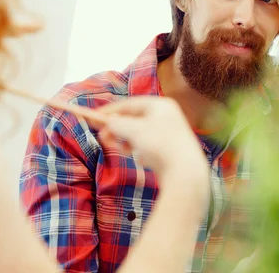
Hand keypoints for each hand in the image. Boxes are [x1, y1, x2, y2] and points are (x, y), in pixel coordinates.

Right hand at [89, 96, 209, 187]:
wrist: (185, 173)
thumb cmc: (159, 146)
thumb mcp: (133, 131)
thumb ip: (116, 124)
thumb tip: (107, 122)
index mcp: (161, 105)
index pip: (130, 104)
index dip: (110, 111)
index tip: (93, 117)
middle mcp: (167, 115)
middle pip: (134, 118)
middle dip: (118, 128)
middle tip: (103, 138)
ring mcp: (170, 133)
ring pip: (140, 133)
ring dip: (126, 140)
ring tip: (120, 150)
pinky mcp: (169, 150)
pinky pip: (148, 146)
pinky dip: (138, 150)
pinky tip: (139, 159)